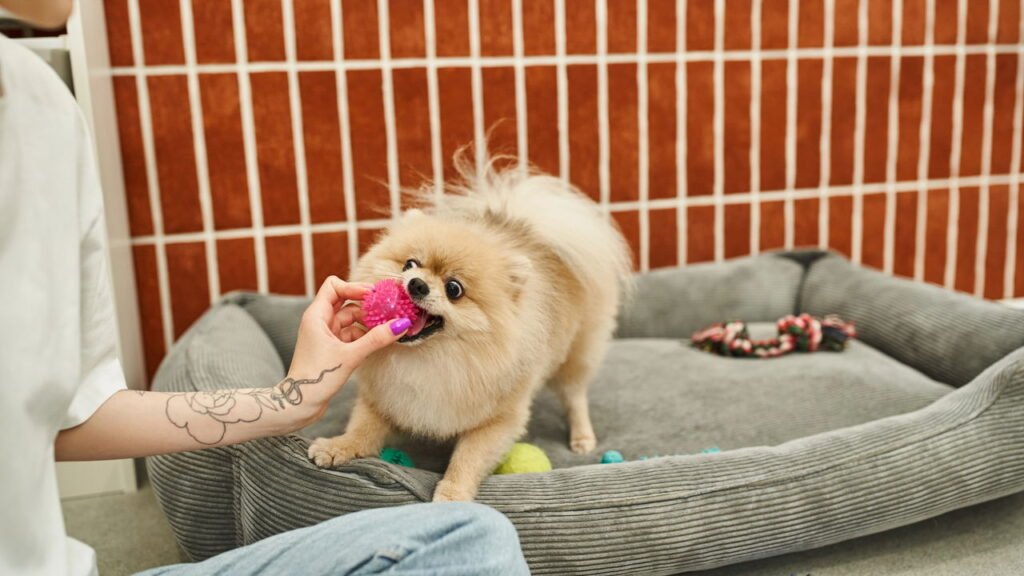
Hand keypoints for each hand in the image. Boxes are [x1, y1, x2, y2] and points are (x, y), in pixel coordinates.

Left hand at [284, 277, 409, 426]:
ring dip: (368, 321)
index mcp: (316, 316)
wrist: (300, 403)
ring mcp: (325, 334)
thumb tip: (400, 324)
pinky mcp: (331, 347)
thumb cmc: (316, 378)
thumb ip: (376, 339)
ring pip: (350, 319)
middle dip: (366, 305)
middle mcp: (319, 321)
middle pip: (345, 301)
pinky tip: (379, 339)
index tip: (374, 295)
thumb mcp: (350, 356)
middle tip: (387, 309)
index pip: (334, 286)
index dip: (354, 287)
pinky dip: (365, 334)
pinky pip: (351, 333)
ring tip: (388, 326)